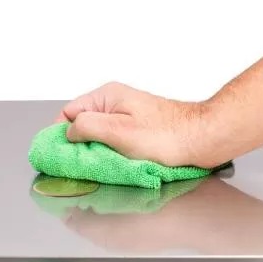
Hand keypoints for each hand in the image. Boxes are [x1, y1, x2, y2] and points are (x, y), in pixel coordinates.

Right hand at [56, 82, 213, 167]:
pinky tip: (117, 164)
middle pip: (82, 125)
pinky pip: (114, 142)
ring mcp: (127, 117)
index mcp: (107, 97)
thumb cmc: (167, 136)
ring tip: (102, 165)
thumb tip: (68, 133)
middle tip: (81, 164)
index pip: (68, 112)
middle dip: (78, 145)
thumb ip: (87, 128)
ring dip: (95, 152)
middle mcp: (115, 103)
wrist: (202, 139)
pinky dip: (111, 154)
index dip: (60, 134)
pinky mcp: (137, 131)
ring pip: (98, 136)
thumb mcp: (118, 131)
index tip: (60, 154)